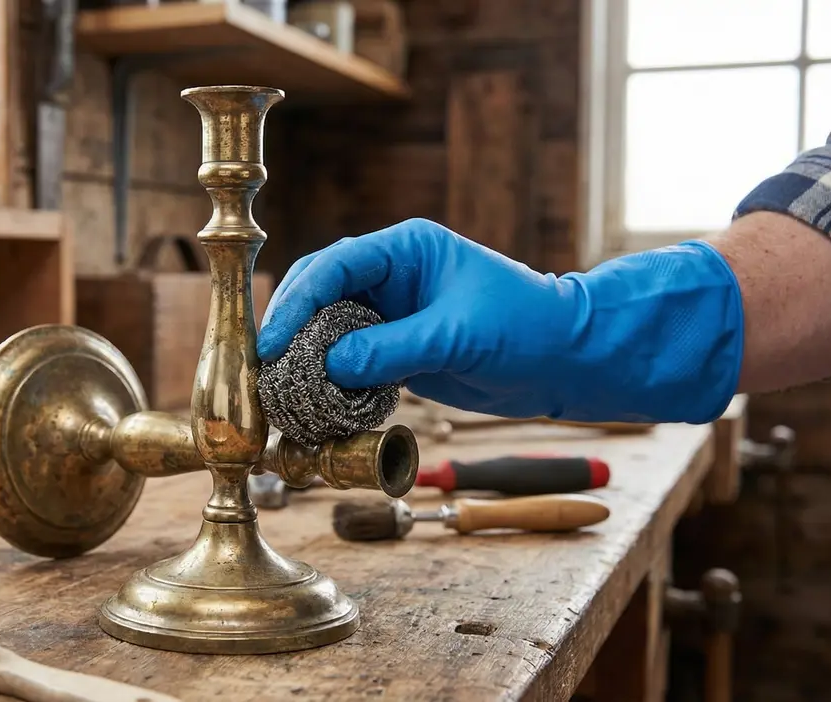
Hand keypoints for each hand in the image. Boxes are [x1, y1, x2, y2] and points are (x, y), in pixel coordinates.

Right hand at [257, 218, 743, 423]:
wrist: (566, 360)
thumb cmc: (525, 328)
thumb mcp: (456, 335)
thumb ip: (391, 348)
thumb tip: (331, 366)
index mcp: (404, 249)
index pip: (333, 266)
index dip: (296, 303)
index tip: (272, 342)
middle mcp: (390, 275)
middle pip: (319, 294)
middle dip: (289, 329)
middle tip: (263, 368)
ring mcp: (391, 313)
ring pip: (328, 330)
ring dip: (305, 358)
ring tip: (281, 391)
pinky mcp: (396, 348)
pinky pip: (350, 360)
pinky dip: (330, 381)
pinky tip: (317, 404)